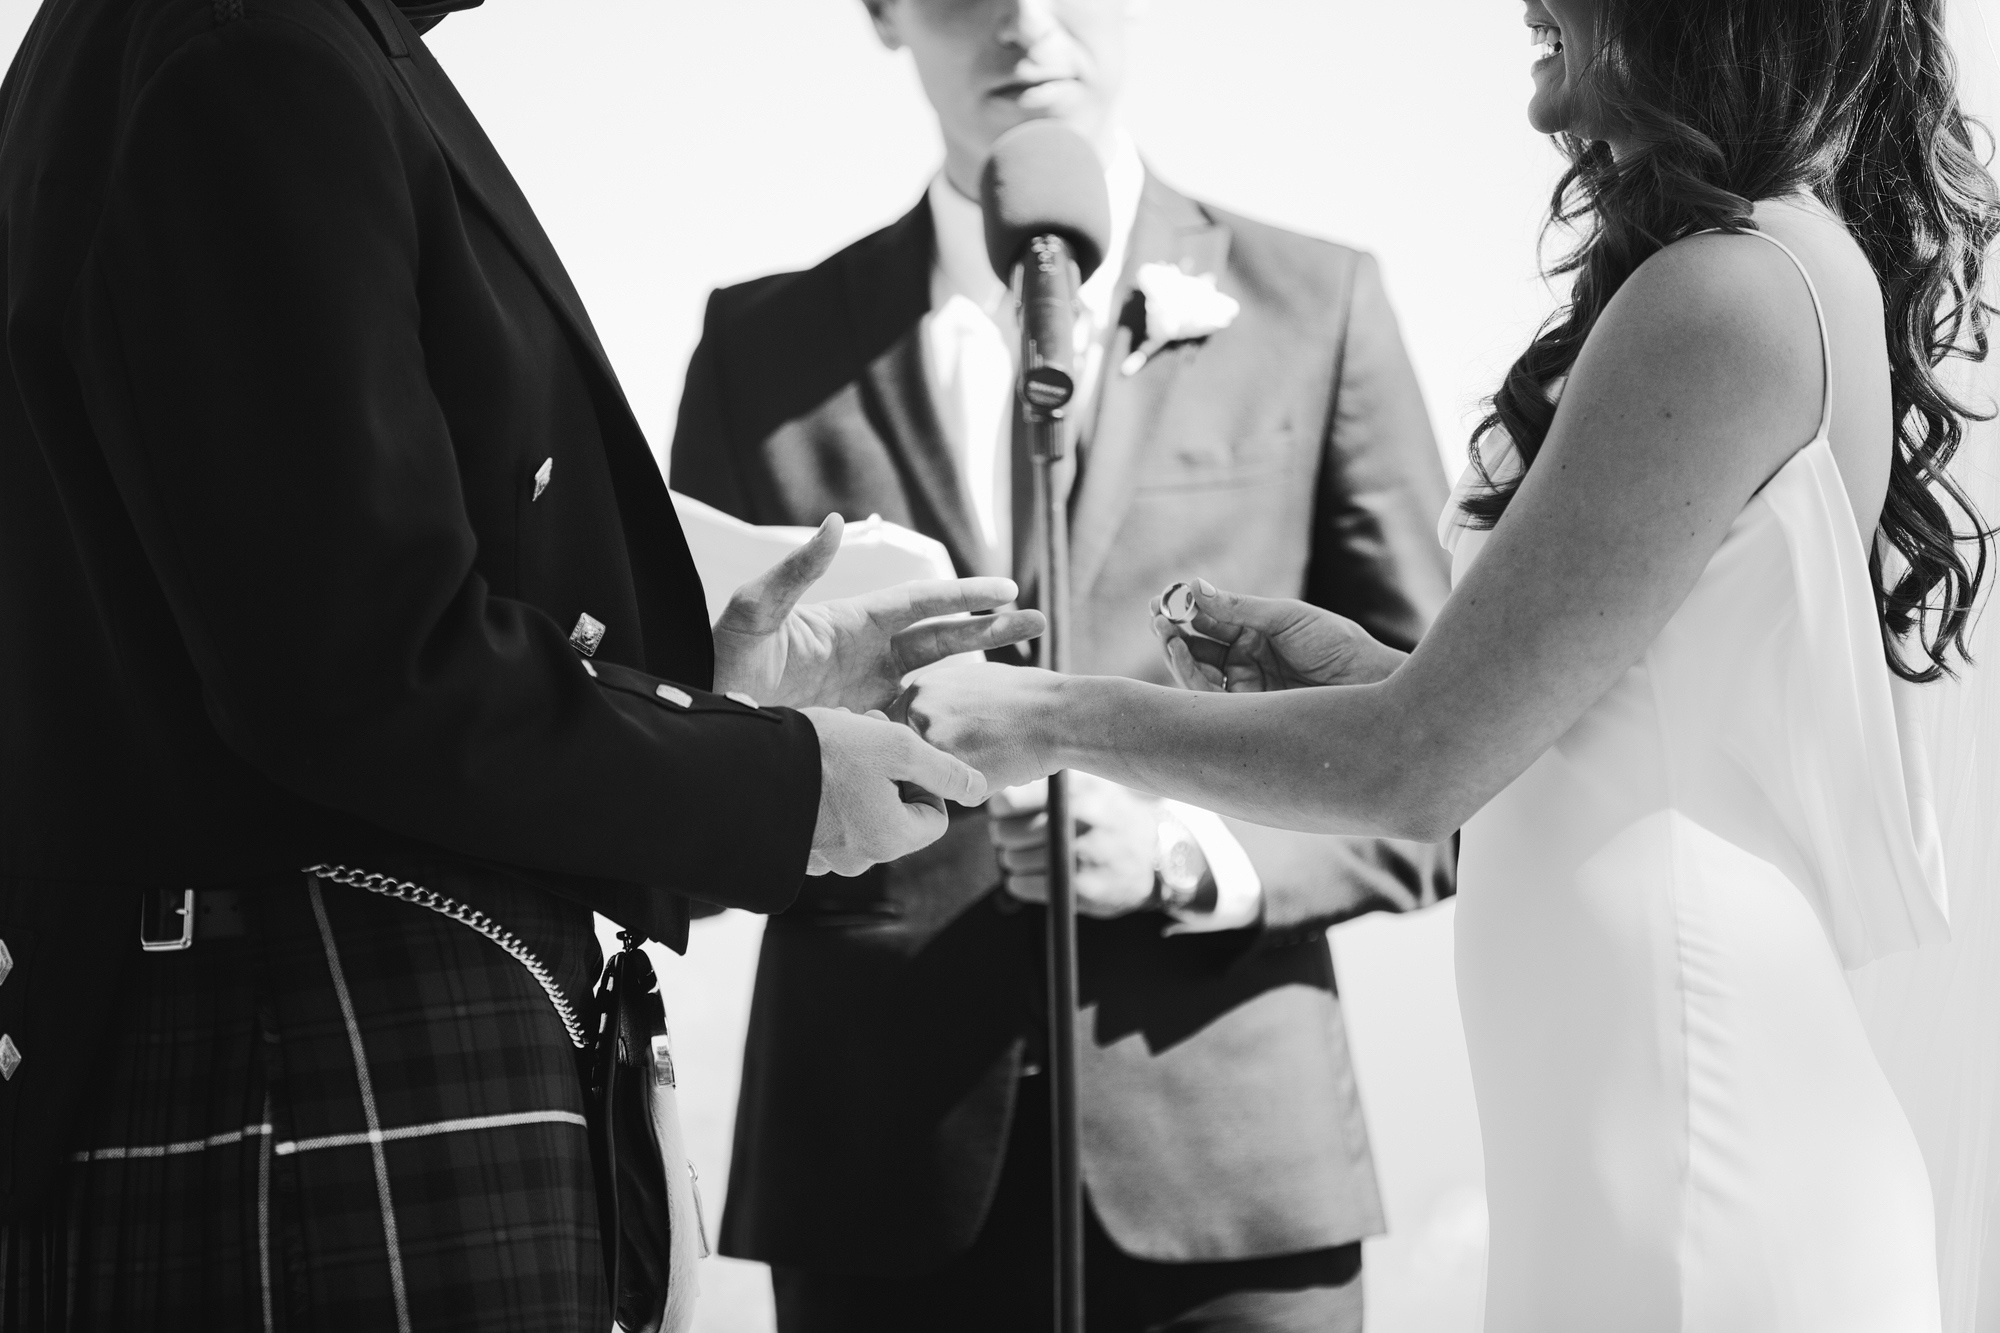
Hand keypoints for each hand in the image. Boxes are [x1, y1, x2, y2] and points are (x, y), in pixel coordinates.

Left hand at [712, 514, 1046, 712]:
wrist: (712, 719)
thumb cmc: (724, 659)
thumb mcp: (755, 611)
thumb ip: (796, 571)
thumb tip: (834, 523)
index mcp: (854, 622)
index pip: (922, 604)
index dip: (965, 596)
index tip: (1008, 591)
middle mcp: (870, 653)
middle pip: (944, 636)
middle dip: (992, 628)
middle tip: (1040, 622)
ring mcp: (869, 690)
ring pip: (938, 677)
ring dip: (980, 672)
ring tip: (1027, 671)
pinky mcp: (863, 725)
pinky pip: (913, 721)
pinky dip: (945, 722)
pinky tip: (978, 730)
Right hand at [803, 706, 987, 876]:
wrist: (742, 766)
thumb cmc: (824, 753)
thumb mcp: (897, 748)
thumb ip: (945, 770)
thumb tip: (979, 789)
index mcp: (890, 840)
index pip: (933, 815)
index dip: (922, 778)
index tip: (895, 753)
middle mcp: (859, 859)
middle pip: (897, 813)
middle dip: (887, 772)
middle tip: (865, 737)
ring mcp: (824, 857)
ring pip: (861, 812)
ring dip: (858, 777)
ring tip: (834, 745)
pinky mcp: (795, 847)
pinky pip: (827, 820)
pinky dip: (827, 793)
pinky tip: (811, 766)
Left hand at [895, 659, 1065, 792]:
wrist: (1057, 715)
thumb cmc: (1024, 698)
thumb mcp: (971, 682)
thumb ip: (940, 702)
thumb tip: (921, 723)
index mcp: (920, 688)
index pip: (897, 730)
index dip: (922, 744)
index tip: (951, 744)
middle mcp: (918, 712)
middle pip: (910, 756)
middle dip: (936, 763)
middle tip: (978, 751)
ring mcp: (932, 742)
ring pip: (931, 778)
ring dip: (956, 778)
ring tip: (993, 757)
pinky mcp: (951, 771)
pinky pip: (954, 796)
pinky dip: (977, 792)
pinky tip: (1002, 770)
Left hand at [988, 773, 1165, 918]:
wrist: (1153, 858)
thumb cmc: (1107, 814)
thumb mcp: (1088, 783)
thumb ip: (1046, 780)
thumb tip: (992, 783)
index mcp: (1078, 787)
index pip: (1008, 799)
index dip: (1000, 808)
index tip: (1006, 811)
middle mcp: (1080, 818)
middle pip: (1004, 832)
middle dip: (1005, 835)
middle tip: (1019, 834)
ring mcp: (1082, 855)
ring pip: (1011, 860)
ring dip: (1014, 859)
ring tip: (1035, 853)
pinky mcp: (1080, 889)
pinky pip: (1022, 885)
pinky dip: (1021, 881)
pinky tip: (1039, 873)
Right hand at [1151, 578, 1404, 693]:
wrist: (1368, 681)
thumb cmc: (1336, 643)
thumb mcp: (1286, 617)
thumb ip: (1239, 607)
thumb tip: (1195, 587)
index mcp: (1254, 632)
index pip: (1209, 619)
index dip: (1184, 608)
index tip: (1163, 597)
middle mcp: (1244, 659)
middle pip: (1197, 646)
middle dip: (1172, 631)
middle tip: (1156, 616)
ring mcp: (1244, 685)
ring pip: (1197, 672)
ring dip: (1176, 653)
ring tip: (1165, 632)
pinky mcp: (1247, 710)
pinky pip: (1210, 697)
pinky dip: (1190, 677)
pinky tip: (1181, 655)